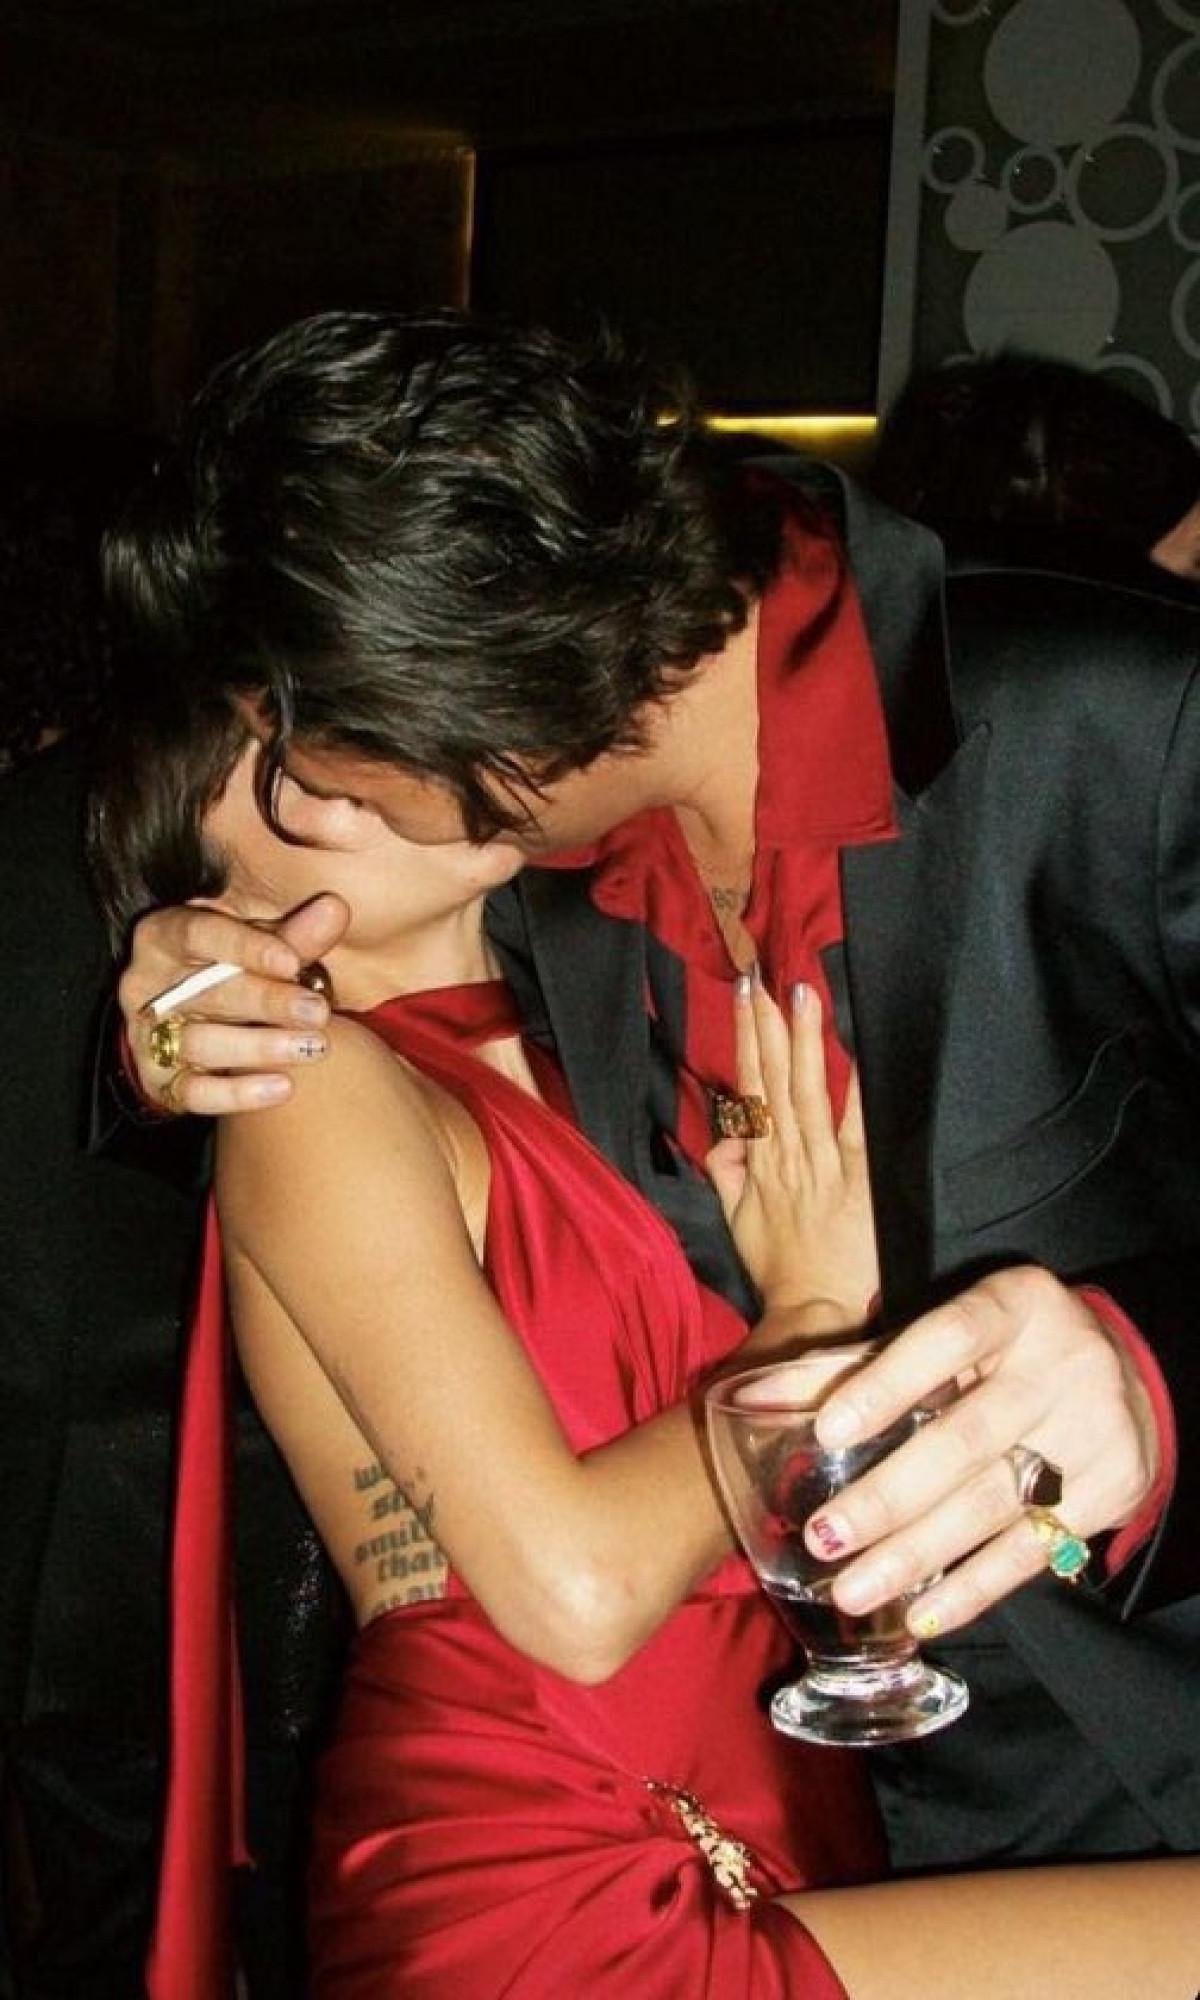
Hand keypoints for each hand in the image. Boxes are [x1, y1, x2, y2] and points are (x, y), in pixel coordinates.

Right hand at [118, 893, 349, 1114]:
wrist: (200, 1021)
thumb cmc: (235, 969)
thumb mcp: (260, 945)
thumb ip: (296, 935)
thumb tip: (335, 908)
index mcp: (163, 934)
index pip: (199, 933)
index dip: (246, 947)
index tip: (292, 962)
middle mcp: (143, 983)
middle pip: (205, 992)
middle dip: (266, 1002)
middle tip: (318, 1012)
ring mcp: (145, 1034)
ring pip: (199, 1043)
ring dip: (259, 1047)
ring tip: (313, 1048)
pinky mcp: (158, 1081)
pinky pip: (193, 1093)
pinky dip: (238, 1093)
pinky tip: (283, 1087)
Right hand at [705, 976, 878, 1327]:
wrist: (813, 1309)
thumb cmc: (779, 1268)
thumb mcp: (737, 1221)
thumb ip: (727, 1174)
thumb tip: (723, 1139)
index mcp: (760, 1163)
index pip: (749, 1088)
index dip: (747, 1038)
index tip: (746, 995)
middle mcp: (787, 1157)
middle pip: (774, 1080)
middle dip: (769, 1026)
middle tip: (768, 978)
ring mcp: (823, 1167)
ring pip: (809, 1094)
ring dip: (805, 1044)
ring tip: (804, 998)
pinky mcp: (859, 1183)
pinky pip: (858, 1131)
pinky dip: (859, 1095)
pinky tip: (862, 1058)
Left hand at [802, 1267, 1157, 1635]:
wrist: (1124, 1377)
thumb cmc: (1002, 1352)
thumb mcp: (944, 1337)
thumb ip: (857, 1364)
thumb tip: (753, 1396)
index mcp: (1014, 1305)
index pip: (945, 1338)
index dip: (886, 1385)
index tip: (827, 1432)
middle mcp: (1061, 1362)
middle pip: (965, 1439)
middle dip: (889, 1497)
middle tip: (824, 1538)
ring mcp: (1094, 1429)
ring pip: (992, 1503)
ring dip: (916, 1554)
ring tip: (851, 1589)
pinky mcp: (1112, 1490)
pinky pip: (1032, 1550)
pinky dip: (972, 1588)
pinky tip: (920, 1613)